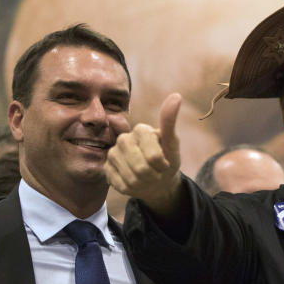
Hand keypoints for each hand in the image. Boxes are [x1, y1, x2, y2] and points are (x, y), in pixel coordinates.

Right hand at [105, 93, 183, 213]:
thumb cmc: (167, 160)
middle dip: (153, 175)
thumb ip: (170, 122)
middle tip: (156, 172)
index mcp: (140, 130)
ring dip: (144, 183)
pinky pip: (121, 185)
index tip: (165, 163)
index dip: (162, 165)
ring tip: (147, 177)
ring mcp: (112, 154)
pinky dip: (132, 188)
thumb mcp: (173, 145)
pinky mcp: (106, 169)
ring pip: (131, 178)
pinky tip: (135, 182)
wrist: (156, 179)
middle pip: (141, 168)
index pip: (154, 156)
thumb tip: (176, 95)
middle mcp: (123, 139)